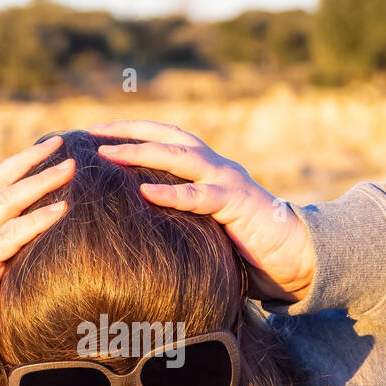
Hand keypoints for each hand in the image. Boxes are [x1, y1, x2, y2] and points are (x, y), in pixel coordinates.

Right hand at [0, 135, 73, 374]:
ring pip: (7, 201)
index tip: (46, 149)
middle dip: (30, 159)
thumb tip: (47, 251)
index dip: (19, 165)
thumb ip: (12, 259)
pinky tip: (62, 210)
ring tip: (69, 168)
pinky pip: (12, 235)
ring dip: (40, 181)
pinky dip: (38, 220)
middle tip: (60, 142)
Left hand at [88, 120, 313, 302]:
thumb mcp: (205, 223)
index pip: (165, 138)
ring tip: (108, 155)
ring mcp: (228, 181)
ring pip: (181, 157)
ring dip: (142, 153)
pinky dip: (172, 194)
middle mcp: (216, 166)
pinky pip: (200, 197)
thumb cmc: (245, 243)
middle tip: (92, 132)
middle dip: (128, 131)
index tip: (96, 133)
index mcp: (207, 168)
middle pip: (168, 135)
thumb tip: (137, 222)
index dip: (131, 131)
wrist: (292, 254)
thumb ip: (180, 214)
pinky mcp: (237, 204)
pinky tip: (145, 194)